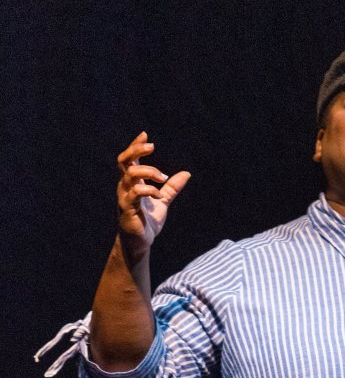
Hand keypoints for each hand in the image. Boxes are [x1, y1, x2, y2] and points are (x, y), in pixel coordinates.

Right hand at [116, 131, 190, 254]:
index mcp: (132, 183)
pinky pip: (135, 194)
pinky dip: (150, 190)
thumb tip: (187, 174)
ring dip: (149, 172)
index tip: (145, 134)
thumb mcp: (163, 201)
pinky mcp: (127, 209)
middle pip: (124, 161)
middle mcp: (125, 187)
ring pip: (130, 175)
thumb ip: (172, 187)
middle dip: (136, 150)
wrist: (141, 243)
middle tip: (152, 146)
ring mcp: (124, 197)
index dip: (135, 146)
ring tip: (163, 177)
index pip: (129, 159)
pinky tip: (159, 195)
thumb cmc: (148, 222)